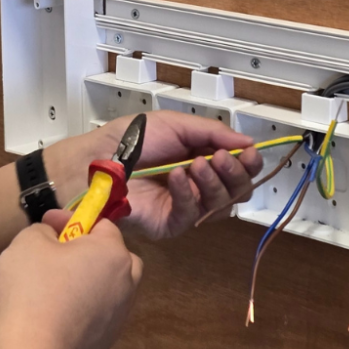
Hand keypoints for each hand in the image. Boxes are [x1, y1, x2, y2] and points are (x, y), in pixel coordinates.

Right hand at [0, 210, 141, 348]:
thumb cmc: (32, 289)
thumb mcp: (28, 242)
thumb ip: (45, 230)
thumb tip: (53, 236)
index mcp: (113, 253)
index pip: (101, 225)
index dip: (72, 220)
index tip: (47, 224)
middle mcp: (126, 282)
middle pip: (115, 257)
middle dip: (91, 252)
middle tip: (60, 255)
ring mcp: (119, 315)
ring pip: (108, 288)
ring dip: (89, 282)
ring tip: (57, 286)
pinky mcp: (105, 343)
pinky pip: (97, 314)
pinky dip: (83, 309)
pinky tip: (57, 314)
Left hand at [95, 111, 263, 238]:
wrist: (99, 159)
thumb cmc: (134, 139)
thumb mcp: (176, 125)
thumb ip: (213, 132)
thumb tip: (249, 142)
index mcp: (204, 158)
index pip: (240, 168)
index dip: (249, 163)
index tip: (249, 153)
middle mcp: (200, 184)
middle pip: (238, 190)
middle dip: (235, 174)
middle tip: (221, 159)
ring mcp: (187, 206)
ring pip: (222, 205)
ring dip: (213, 182)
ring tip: (195, 165)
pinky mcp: (171, 224)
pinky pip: (193, 214)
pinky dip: (188, 193)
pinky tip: (176, 177)